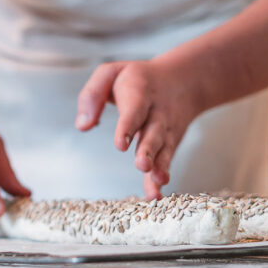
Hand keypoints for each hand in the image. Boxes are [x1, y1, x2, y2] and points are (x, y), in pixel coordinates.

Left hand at [74, 59, 201, 199]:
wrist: (184, 80)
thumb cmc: (138, 79)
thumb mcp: (111, 73)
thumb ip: (92, 95)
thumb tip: (83, 126)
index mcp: (140, 91)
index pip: (134, 110)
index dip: (128, 126)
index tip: (121, 144)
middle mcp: (156, 112)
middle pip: (153, 132)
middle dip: (148, 150)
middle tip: (142, 165)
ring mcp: (165, 130)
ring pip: (163, 149)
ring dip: (160, 166)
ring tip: (157, 180)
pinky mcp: (169, 144)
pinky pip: (165, 161)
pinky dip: (161, 176)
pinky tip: (156, 193)